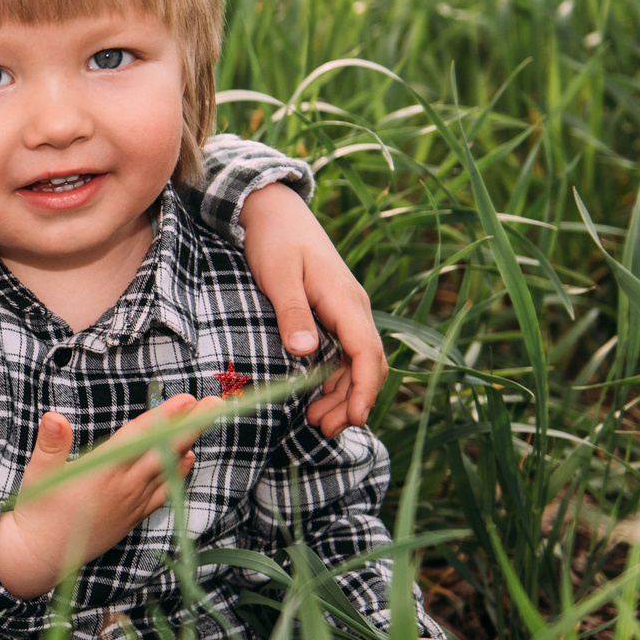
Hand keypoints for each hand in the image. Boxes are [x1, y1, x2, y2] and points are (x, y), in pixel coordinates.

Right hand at [0, 395, 221, 598]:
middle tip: (215, 403)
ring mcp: (130, 503)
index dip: (164, 417)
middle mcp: (123, 487)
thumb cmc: (38, 511)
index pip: (139, 438)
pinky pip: (162, 493)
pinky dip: (178, 474)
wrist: (41, 556)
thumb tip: (55, 417)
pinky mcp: (131, 517)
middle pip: (164, 450)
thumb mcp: (38, 474)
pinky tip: (188, 460)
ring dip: (188, 443)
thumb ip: (50, 445)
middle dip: (191, 425)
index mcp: (102, 472)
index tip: (187, 400)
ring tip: (206, 421)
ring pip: (167, 468)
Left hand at [238, 183, 384, 436]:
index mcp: (345, 300)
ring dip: (341, 394)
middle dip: (352, 400)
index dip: (364, 389)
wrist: (273, 210)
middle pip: (367, 364)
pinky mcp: (332, 313)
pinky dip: (332, 378)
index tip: (354, 418)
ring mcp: (344, 311)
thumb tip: (306, 351)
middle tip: (322, 430)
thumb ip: (292, 312)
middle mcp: (353, 308)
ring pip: (355, 362)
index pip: (367, 352)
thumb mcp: (278, 275)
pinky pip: (342, 353)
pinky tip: (314, 396)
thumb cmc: (274, 240)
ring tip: (315, 422)